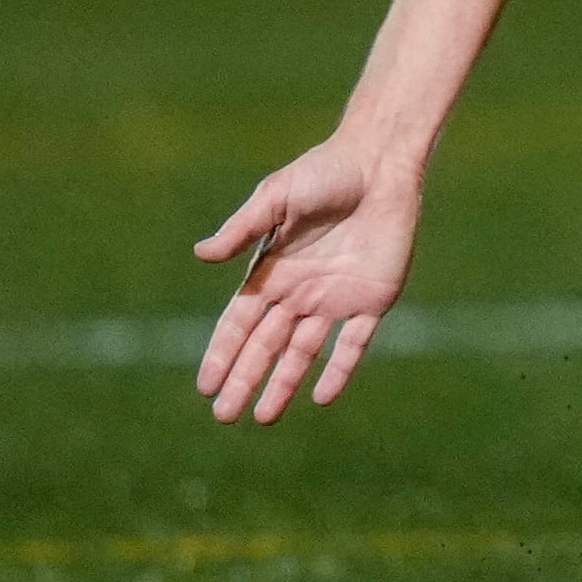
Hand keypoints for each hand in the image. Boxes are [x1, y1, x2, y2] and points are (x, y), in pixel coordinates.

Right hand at [193, 136, 422, 421]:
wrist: (380, 163)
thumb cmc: (324, 172)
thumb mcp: (276, 197)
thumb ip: (243, 228)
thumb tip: (200, 254)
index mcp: (271, 272)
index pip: (240, 323)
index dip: (222, 354)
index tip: (205, 385)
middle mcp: (299, 293)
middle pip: (265, 347)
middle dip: (244, 380)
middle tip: (224, 415)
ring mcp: (335, 300)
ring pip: (303, 354)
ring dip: (283, 384)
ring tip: (263, 418)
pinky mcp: (372, 300)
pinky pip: (354, 344)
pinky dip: (339, 370)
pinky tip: (322, 396)